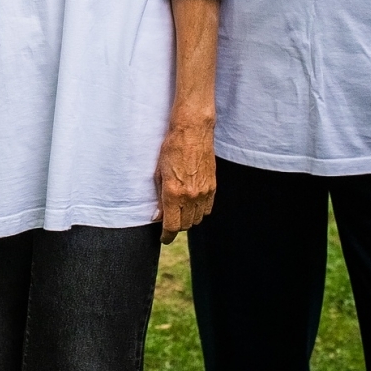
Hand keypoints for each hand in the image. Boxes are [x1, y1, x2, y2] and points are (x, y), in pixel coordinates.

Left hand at [154, 120, 214, 243]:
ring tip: (180, 211)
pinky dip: (199, 211)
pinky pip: (207, 209)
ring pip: (197, 219)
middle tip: (169, 220)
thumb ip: (159, 197)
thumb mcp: (158, 173)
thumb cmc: (171, 149)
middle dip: (176, 226)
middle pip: (185, 225)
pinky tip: (192, 204)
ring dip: (188, 219)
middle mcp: (190, 196)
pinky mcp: (213, 187)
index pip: (172, 226)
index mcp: (173, 193)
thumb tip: (158, 216)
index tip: (163, 238)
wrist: (192, 132)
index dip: (166, 236)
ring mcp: (204, 192)